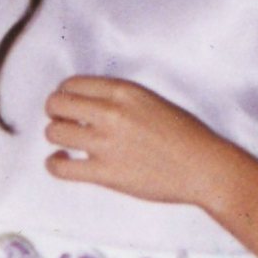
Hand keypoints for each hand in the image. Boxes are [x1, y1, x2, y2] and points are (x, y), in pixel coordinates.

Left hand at [44, 75, 231, 207]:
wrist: (203, 167)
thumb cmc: (185, 135)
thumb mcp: (152, 101)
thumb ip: (120, 99)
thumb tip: (89, 104)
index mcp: (124, 91)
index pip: (73, 84)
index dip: (65, 94)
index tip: (68, 103)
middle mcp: (111, 113)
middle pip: (56, 104)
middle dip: (55, 112)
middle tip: (64, 121)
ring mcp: (106, 144)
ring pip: (54, 132)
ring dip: (56, 136)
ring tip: (66, 142)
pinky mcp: (105, 173)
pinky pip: (60, 167)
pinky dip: (54, 163)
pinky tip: (61, 161)